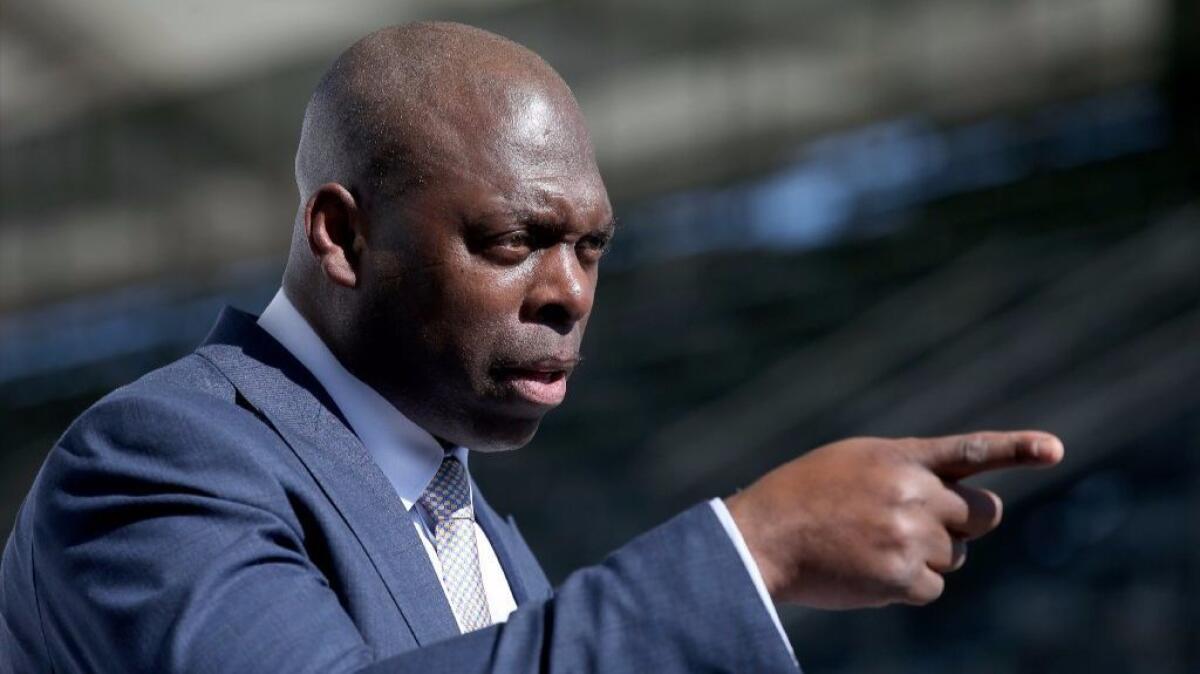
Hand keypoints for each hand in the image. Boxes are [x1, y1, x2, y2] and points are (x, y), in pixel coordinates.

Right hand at [724, 431, 1063, 608]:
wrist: (762, 536)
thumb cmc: (802, 497)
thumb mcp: (853, 462)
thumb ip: (905, 471)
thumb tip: (952, 508)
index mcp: (901, 457)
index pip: (971, 450)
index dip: (1017, 448)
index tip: (1055, 449)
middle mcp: (913, 492)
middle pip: (981, 516)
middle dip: (961, 525)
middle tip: (917, 527)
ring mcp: (909, 535)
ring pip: (955, 555)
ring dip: (925, 556)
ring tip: (870, 545)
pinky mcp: (901, 575)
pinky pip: (933, 586)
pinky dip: (906, 586)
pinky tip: (867, 571)